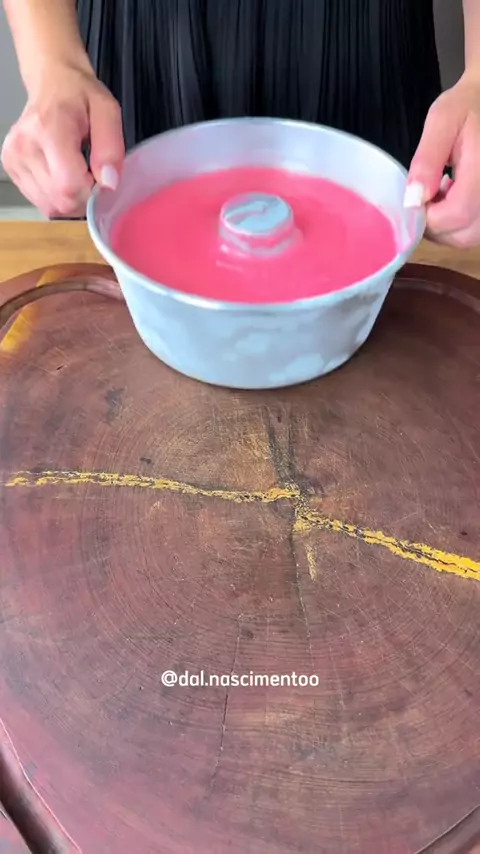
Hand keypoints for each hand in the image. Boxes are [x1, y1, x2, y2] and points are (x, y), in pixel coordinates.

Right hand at [1, 61, 124, 217]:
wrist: (51, 82)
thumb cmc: (80, 96)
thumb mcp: (107, 112)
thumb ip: (111, 148)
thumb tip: (108, 183)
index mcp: (48, 130)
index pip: (68, 187)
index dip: (90, 192)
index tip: (99, 176)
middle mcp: (25, 147)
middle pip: (60, 202)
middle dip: (82, 197)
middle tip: (89, 173)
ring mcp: (14, 159)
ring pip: (50, 206)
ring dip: (69, 198)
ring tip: (75, 171)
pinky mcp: (11, 167)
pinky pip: (41, 201)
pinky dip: (56, 195)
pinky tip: (61, 174)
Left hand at [406, 71, 479, 247]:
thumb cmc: (468, 105)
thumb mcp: (442, 120)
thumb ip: (427, 160)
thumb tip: (413, 200)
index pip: (456, 214)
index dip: (428, 216)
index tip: (415, 199)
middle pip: (463, 234)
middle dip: (436, 225)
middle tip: (425, 198)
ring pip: (470, 236)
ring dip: (447, 226)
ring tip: (441, 194)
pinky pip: (476, 229)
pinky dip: (460, 223)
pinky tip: (454, 196)